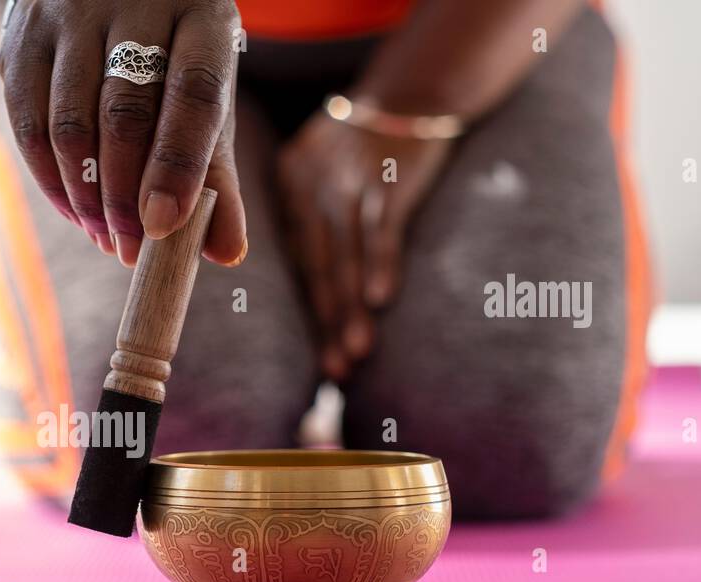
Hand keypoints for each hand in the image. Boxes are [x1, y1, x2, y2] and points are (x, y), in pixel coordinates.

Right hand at [0, 0, 246, 267]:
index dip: (178, 165)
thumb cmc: (170, 57)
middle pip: (124, 113)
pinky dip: (49, 178)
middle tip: (131, 249)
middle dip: (124, 196)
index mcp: (200, 12)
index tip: (164, 226)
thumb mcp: (205, 96)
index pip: (193, 91)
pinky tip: (74, 209)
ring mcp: (69, 12)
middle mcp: (133, 1)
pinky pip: (27, 121)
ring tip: (103, 236)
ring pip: (68, 122)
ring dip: (84, 195)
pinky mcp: (21, 34)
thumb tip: (226, 252)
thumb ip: (216, 172)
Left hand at [277, 111, 449, 379]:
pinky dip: (380, 262)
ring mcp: (347, 182)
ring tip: (357, 352)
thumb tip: (318, 289)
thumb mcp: (318, 170)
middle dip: (327, 322)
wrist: (409, 92)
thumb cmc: (364, 146)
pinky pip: (380, 226)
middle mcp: (311, 187)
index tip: (319, 361)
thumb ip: (309, 221)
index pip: (298, 264)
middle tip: (334, 371)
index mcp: (291, 190)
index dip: (310, 315)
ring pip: (345, 255)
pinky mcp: (386, 177)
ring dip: (350, 307)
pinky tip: (379, 299)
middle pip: (318, 267)